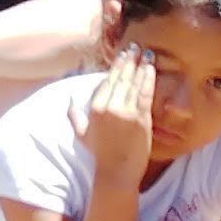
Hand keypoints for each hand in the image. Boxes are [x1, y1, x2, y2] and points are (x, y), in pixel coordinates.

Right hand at [82, 48, 155, 191]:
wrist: (117, 172)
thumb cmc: (99, 154)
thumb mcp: (82, 134)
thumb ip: (74, 116)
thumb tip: (69, 102)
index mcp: (94, 108)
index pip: (106, 81)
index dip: (115, 68)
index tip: (122, 57)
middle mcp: (109, 107)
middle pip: (120, 78)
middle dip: (128, 60)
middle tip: (134, 48)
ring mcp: (126, 112)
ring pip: (133, 83)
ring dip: (140, 66)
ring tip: (145, 53)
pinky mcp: (141, 118)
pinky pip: (145, 93)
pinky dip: (148, 79)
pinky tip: (151, 69)